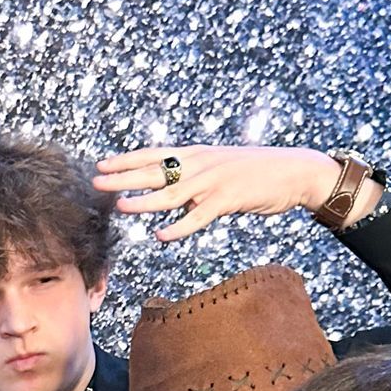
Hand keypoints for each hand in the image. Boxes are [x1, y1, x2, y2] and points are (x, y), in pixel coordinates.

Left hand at [93, 145, 381, 239]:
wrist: (294, 171)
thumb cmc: (255, 171)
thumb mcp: (219, 166)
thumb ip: (194, 176)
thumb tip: (172, 189)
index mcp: (196, 154)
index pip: (153, 154)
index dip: (126, 160)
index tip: (101, 164)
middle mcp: (200, 163)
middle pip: (154, 171)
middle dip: (123, 177)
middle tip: (96, 182)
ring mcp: (214, 180)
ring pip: (172, 194)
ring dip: (145, 201)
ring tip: (121, 206)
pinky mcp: (228, 199)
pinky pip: (198, 216)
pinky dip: (179, 227)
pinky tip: (161, 237)